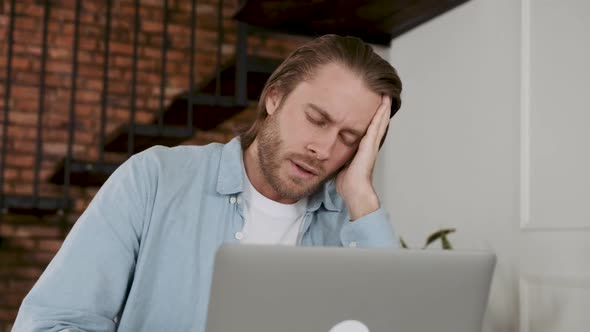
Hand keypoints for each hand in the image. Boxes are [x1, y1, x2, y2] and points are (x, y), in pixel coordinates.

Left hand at [335, 95, 390, 220]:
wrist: (355, 190)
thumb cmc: (348, 182)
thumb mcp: (341, 164)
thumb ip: (340, 156)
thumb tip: (330, 154)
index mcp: (364, 149)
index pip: (369, 129)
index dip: (373, 118)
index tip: (373, 106)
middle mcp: (370, 144)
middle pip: (378, 123)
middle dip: (381, 109)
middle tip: (384, 95)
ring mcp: (372, 144)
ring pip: (380, 121)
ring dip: (384, 108)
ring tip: (386, 94)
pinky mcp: (370, 143)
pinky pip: (376, 124)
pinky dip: (381, 113)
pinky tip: (384, 103)